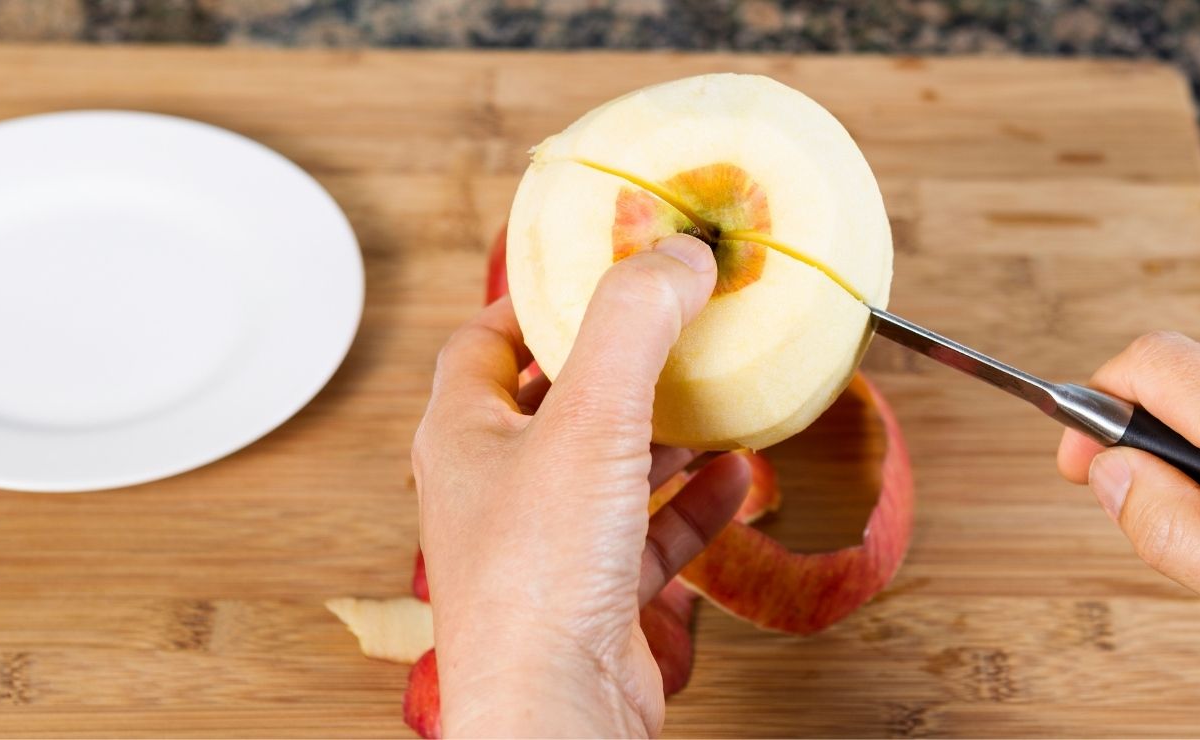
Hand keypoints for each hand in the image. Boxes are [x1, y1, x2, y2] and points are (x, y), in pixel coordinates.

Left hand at [412, 234, 749, 736]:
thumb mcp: (591, 420)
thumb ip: (633, 325)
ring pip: (608, 469)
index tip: (591, 271)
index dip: (534, 302)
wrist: (556, 712)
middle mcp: (496, 488)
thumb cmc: (539, 579)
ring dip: (665, 432)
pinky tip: (736, 477)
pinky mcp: (594, 596)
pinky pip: (649, 533)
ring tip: (719, 395)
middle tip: (672, 327)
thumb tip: (677, 253)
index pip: (482, 343)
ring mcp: (544, 546)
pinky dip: (692, 502)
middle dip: (618, 364)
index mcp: (463, 436)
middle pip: (555, 403)